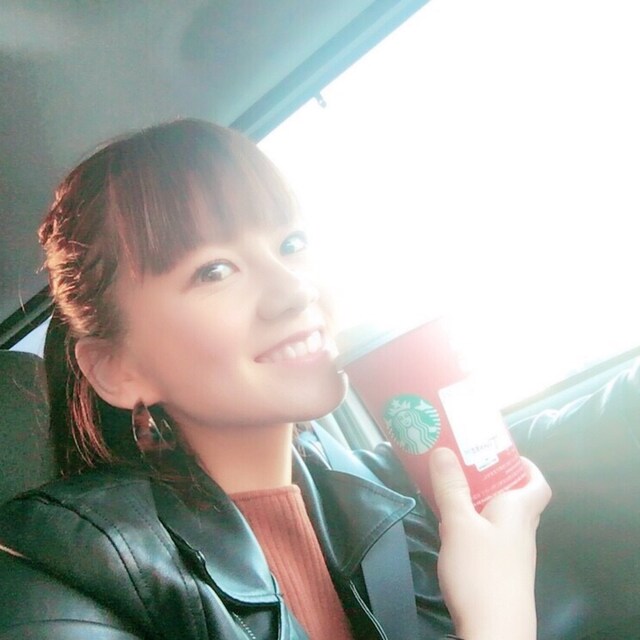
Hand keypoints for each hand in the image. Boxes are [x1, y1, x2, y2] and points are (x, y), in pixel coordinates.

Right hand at [429, 448, 550, 639]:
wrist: (495, 632)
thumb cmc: (481, 571)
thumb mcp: (459, 524)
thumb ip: (452, 487)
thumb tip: (444, 449)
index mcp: (518, 512)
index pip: (537, 483)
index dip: (525, 466)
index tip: (501, 454)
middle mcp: (522, 531)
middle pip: (518, 499)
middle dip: (495, 481)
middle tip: (468, 467)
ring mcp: (514, 556)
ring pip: (502, 520)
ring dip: (482, 504)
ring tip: (454, 494)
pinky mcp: (502, 574)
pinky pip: (492, 539)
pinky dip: (476, 528)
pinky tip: (454, 534)